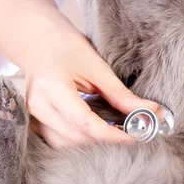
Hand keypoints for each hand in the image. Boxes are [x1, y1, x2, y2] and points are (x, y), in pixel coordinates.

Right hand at [26, 28, 157, 147]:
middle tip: (129, 133)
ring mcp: (32, 113)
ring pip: (64, 143)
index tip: (134, 136)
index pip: (84, 122)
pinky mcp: (33, 119)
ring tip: (112, 131)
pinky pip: (56, 139)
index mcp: (53, 86)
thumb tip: (151, 112)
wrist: (40, 41)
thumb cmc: (68, 47)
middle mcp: (38, 104)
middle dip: (104, 139)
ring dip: (90, 142)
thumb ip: (121, 95)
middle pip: (75, 136)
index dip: (111, 134)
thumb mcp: (97, 67)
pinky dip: (77, 138)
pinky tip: (93, 130)